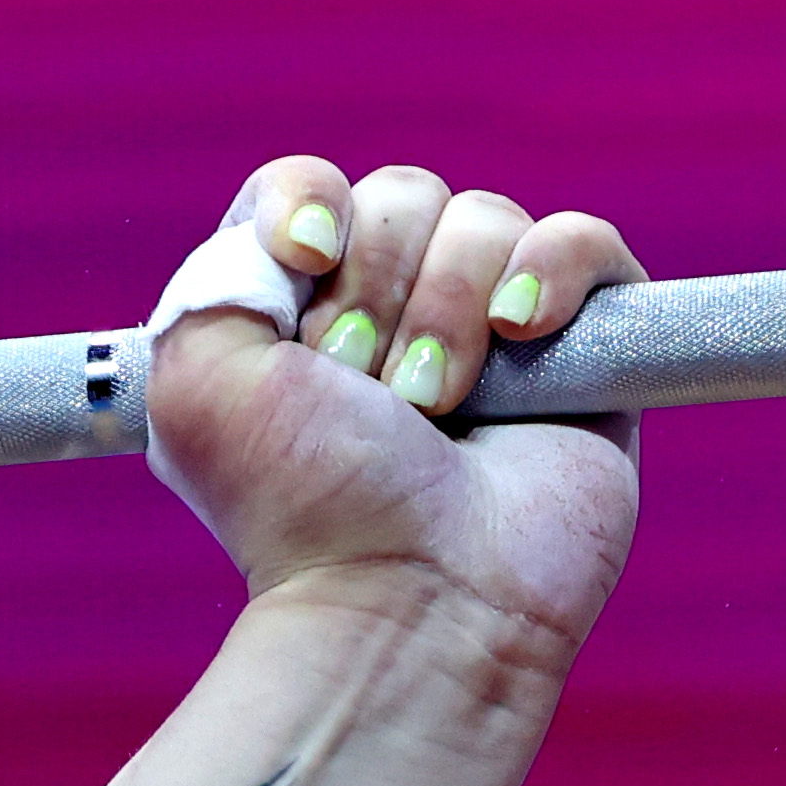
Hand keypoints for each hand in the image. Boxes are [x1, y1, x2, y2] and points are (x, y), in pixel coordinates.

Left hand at [144, 159, 646, 661]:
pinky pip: (589, 247)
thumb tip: (304, 222)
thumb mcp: (196, 378)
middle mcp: (396, 315)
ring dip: (450, 308)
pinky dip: (556, 269)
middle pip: (402, 195)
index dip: (308, 206)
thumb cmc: (306, 507)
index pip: (311, 185)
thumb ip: (217, 272)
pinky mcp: (587, 357)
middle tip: (369, 391)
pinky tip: (522, 334)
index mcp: (301, 316)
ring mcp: (495, 335)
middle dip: (378, 285)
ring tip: (438, 407)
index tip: (302, 263)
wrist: (414, 600)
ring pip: (488, 219)